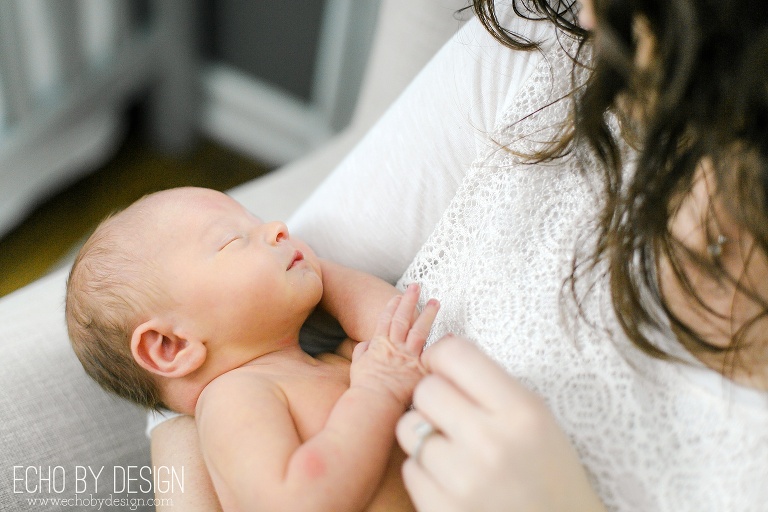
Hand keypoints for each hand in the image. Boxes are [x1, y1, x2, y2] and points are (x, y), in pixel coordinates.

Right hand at [350, 284, 438, 405]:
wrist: (375, 402)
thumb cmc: (364, 387)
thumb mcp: (357, 365)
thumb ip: (362, 351)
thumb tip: (368, 343)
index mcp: (380, 344)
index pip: (386, 320)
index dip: (392, 306)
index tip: (397, 295)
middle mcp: (396, 347)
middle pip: (404, 318)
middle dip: (409, 300)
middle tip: (416, 286)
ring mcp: (410, 357)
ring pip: (420, 330)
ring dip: (428, 314)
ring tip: (435, 301)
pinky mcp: (421, 370)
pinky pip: (434, 354)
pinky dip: (443, 345)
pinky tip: (451, 335)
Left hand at [396, 335, 605, 511]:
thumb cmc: (548, 471)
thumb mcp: (537, 418)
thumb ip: (491, 384)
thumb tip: (439, 350)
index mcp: (521, 412)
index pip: (455, 356)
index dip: (440, 355)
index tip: (440, 365)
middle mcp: (491, 444)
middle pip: (425, 391)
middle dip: (434, 399)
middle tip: (452, 414)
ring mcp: (464, 482)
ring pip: (409, 429)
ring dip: (425, 435)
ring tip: (454, 450)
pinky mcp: (442, 511)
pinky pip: (409, 470)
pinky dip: (425, 472)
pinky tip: (453, 480)